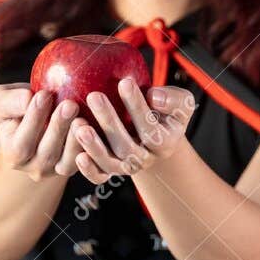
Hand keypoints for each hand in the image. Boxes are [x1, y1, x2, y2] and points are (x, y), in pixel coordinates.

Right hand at [0, 83, 83, 182]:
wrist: (37, 117)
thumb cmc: (15, 106)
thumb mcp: (1, 100)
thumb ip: (8, 101)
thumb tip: (27, 99)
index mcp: (14, 156)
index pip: (22, 142)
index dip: (33, 119)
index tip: (44, 94)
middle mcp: (34, 169)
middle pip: (46, 154)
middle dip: (58, 128)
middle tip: (69, 104)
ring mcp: (57, 171)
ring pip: (67, 161)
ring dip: (76, 140)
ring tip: (83, 117)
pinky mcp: (76, 166)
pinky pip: (85, 162)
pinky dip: (90, 147)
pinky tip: (96, 127)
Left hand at [70, 78, 195, 183]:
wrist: (154, 132)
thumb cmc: (164, 111)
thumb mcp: (180, 103)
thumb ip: (174, 99)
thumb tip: (154, 97)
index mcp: (165, 143)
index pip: (151, 127)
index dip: (137, 106)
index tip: (124, 82)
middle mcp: (145, 159)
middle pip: (127, 147)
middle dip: (109, 121)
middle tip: (94, 96)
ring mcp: (126, 167)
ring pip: (110, 163)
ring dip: (94, 146)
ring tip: (79, 125)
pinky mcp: (109, 171)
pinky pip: (99, 176)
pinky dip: (89, 169)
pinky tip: (78, 155)